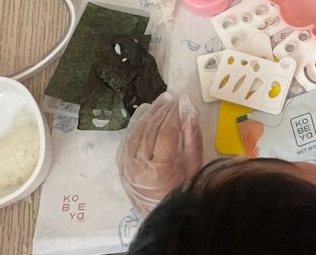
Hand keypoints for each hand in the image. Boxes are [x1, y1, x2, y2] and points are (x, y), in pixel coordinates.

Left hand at [117, 93, 202, 215]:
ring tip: (159, 103)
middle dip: (161, 112)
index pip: (165, 133)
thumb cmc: (183, 190)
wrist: (163, 216)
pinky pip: (127, 142)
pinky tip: (143, 116)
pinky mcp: (122, 168)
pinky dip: (135, 127)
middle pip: (149, 131)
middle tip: (171, 98)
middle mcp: (139, 168)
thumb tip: (189, 108)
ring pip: (135, 134)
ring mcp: (127, 169)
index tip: (181, 100)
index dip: (173, 114)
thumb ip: (191, 134)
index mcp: (159, 169)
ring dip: (148, 116)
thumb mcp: (193, 163)